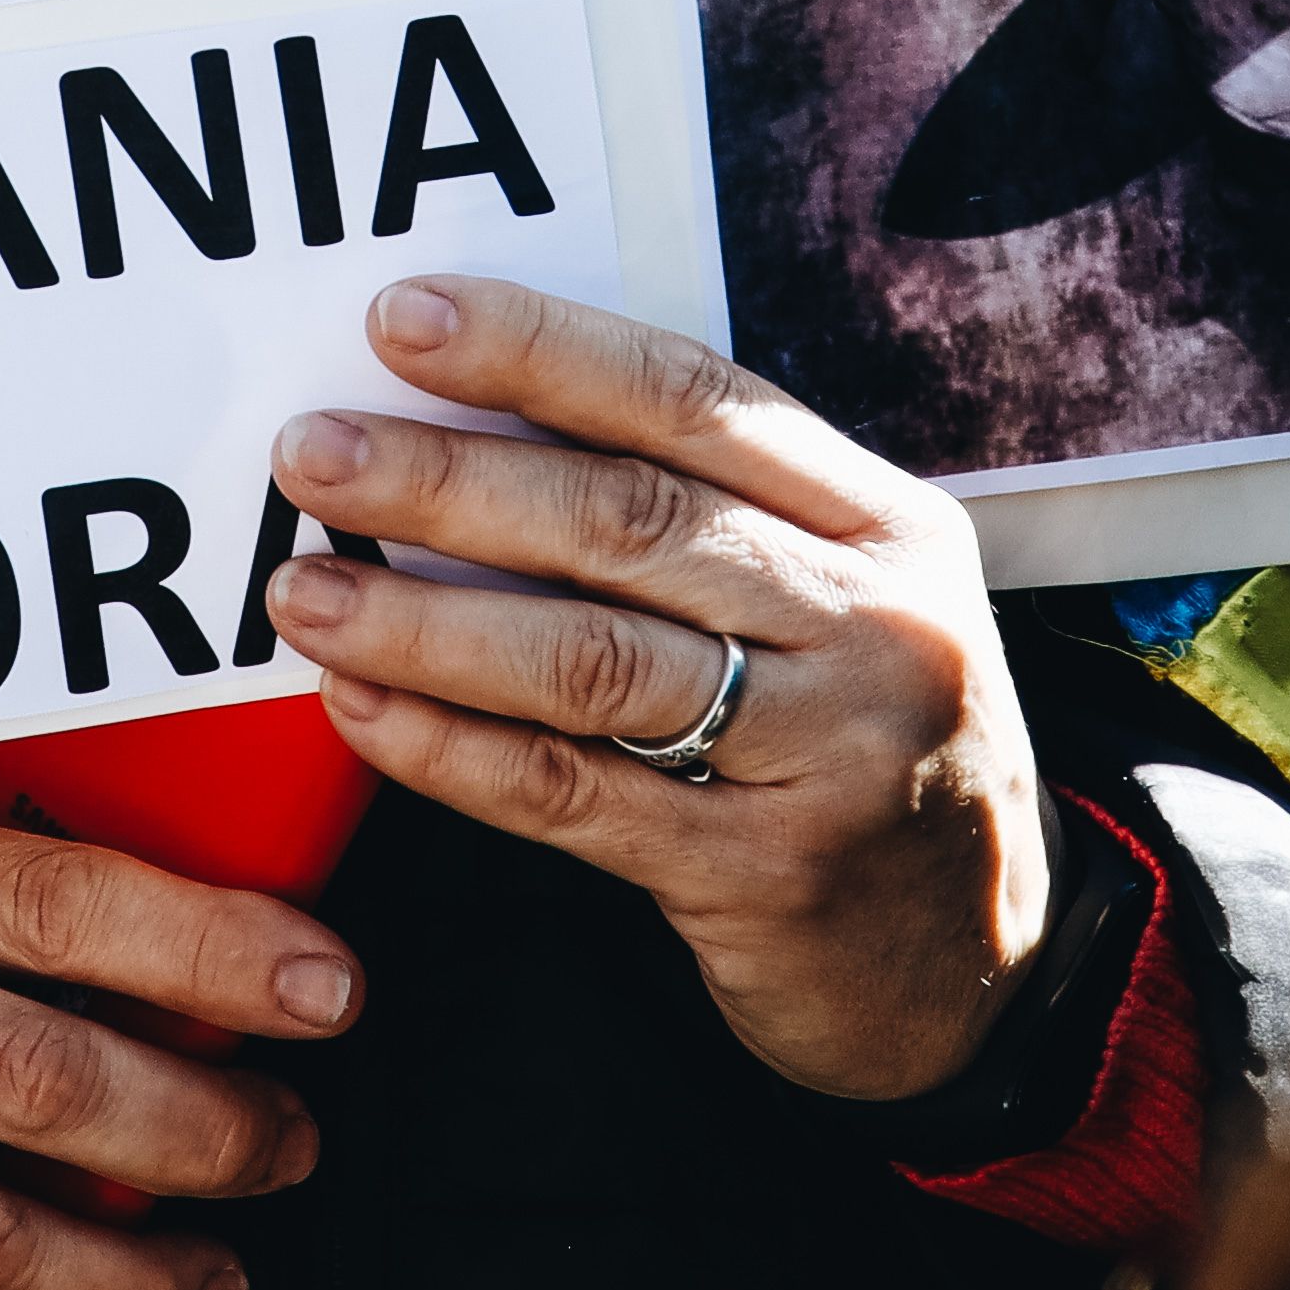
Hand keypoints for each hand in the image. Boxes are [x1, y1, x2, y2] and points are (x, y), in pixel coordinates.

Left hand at [263, 276, 1050, 1101]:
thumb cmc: (865, 752)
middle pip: (630, 520)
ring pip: (590, 661)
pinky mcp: (763, 877)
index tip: (400, 318)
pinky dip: (449, 749)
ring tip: (305, 590)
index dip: (542, 349)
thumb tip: (475, 424)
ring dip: (425, 621)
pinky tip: (359, 711)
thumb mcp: (844, 609)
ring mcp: (829, 755)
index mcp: (888, 525)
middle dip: (450, 479)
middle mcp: (874, 625)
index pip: (698, 400)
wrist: (984, 971)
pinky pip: (572, 794)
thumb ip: (709, 526)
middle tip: (311, 454)